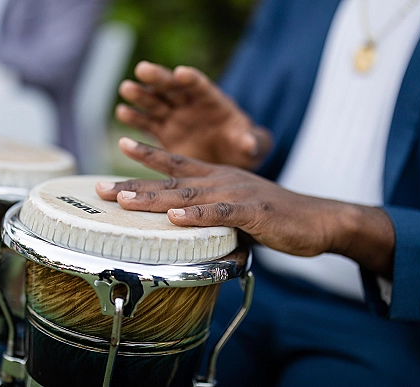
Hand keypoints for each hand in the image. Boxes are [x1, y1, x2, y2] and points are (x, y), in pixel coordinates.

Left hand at [96, 138, 394, 276]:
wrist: (318, 219)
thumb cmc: (275, 216)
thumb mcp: (237, 211)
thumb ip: (211, 217)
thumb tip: (187, 232)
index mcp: (217, 177)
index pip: (176, 162)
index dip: (147, 155)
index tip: (121, 147)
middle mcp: (221, 180)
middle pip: (171, 179)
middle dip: (134, 183)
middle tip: (101, 187)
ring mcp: (236, 194)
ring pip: (188, 194)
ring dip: (155, 197)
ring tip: (124, 198)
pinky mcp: (253, 212)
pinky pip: (221, 214)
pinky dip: (198, 216)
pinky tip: (176, 218)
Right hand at [116, 61, 272, 169]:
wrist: (227, 159)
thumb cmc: (242, 147)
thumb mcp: (251, 146)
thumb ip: (250, 142)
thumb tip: (250, 143)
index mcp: (213, 101)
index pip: (201, 86)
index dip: (191, 79)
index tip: (181, 74)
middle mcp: (190, 104)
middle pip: (173, 87)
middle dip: (159, 78)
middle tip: (143, 69)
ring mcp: (175, 116)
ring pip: (156, 102)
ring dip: (141, 95)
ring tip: (127, 88)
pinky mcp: (163, 132)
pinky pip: (147, 123)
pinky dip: (135, 117)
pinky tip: (123, 111)